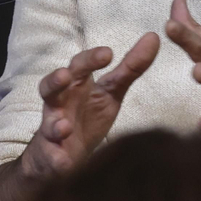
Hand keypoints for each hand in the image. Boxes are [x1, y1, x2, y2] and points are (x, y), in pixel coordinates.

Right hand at [18, 36, 160, 180]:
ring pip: (46, 122)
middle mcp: (60, 104)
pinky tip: (64, 163)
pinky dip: (56, 159)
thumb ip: (130, 68)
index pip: (80, 66)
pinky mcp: (50, 155)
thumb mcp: (111, 92)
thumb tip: (153, 37)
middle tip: (67, 75)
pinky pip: (51, 157)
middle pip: (53, 86)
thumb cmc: (87, 118)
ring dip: (54, 123)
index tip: (108, 53)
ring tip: (64, 126)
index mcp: (76, 86)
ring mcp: (52, 129)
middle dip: (58, 80)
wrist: (64, 156)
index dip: (91, 58)